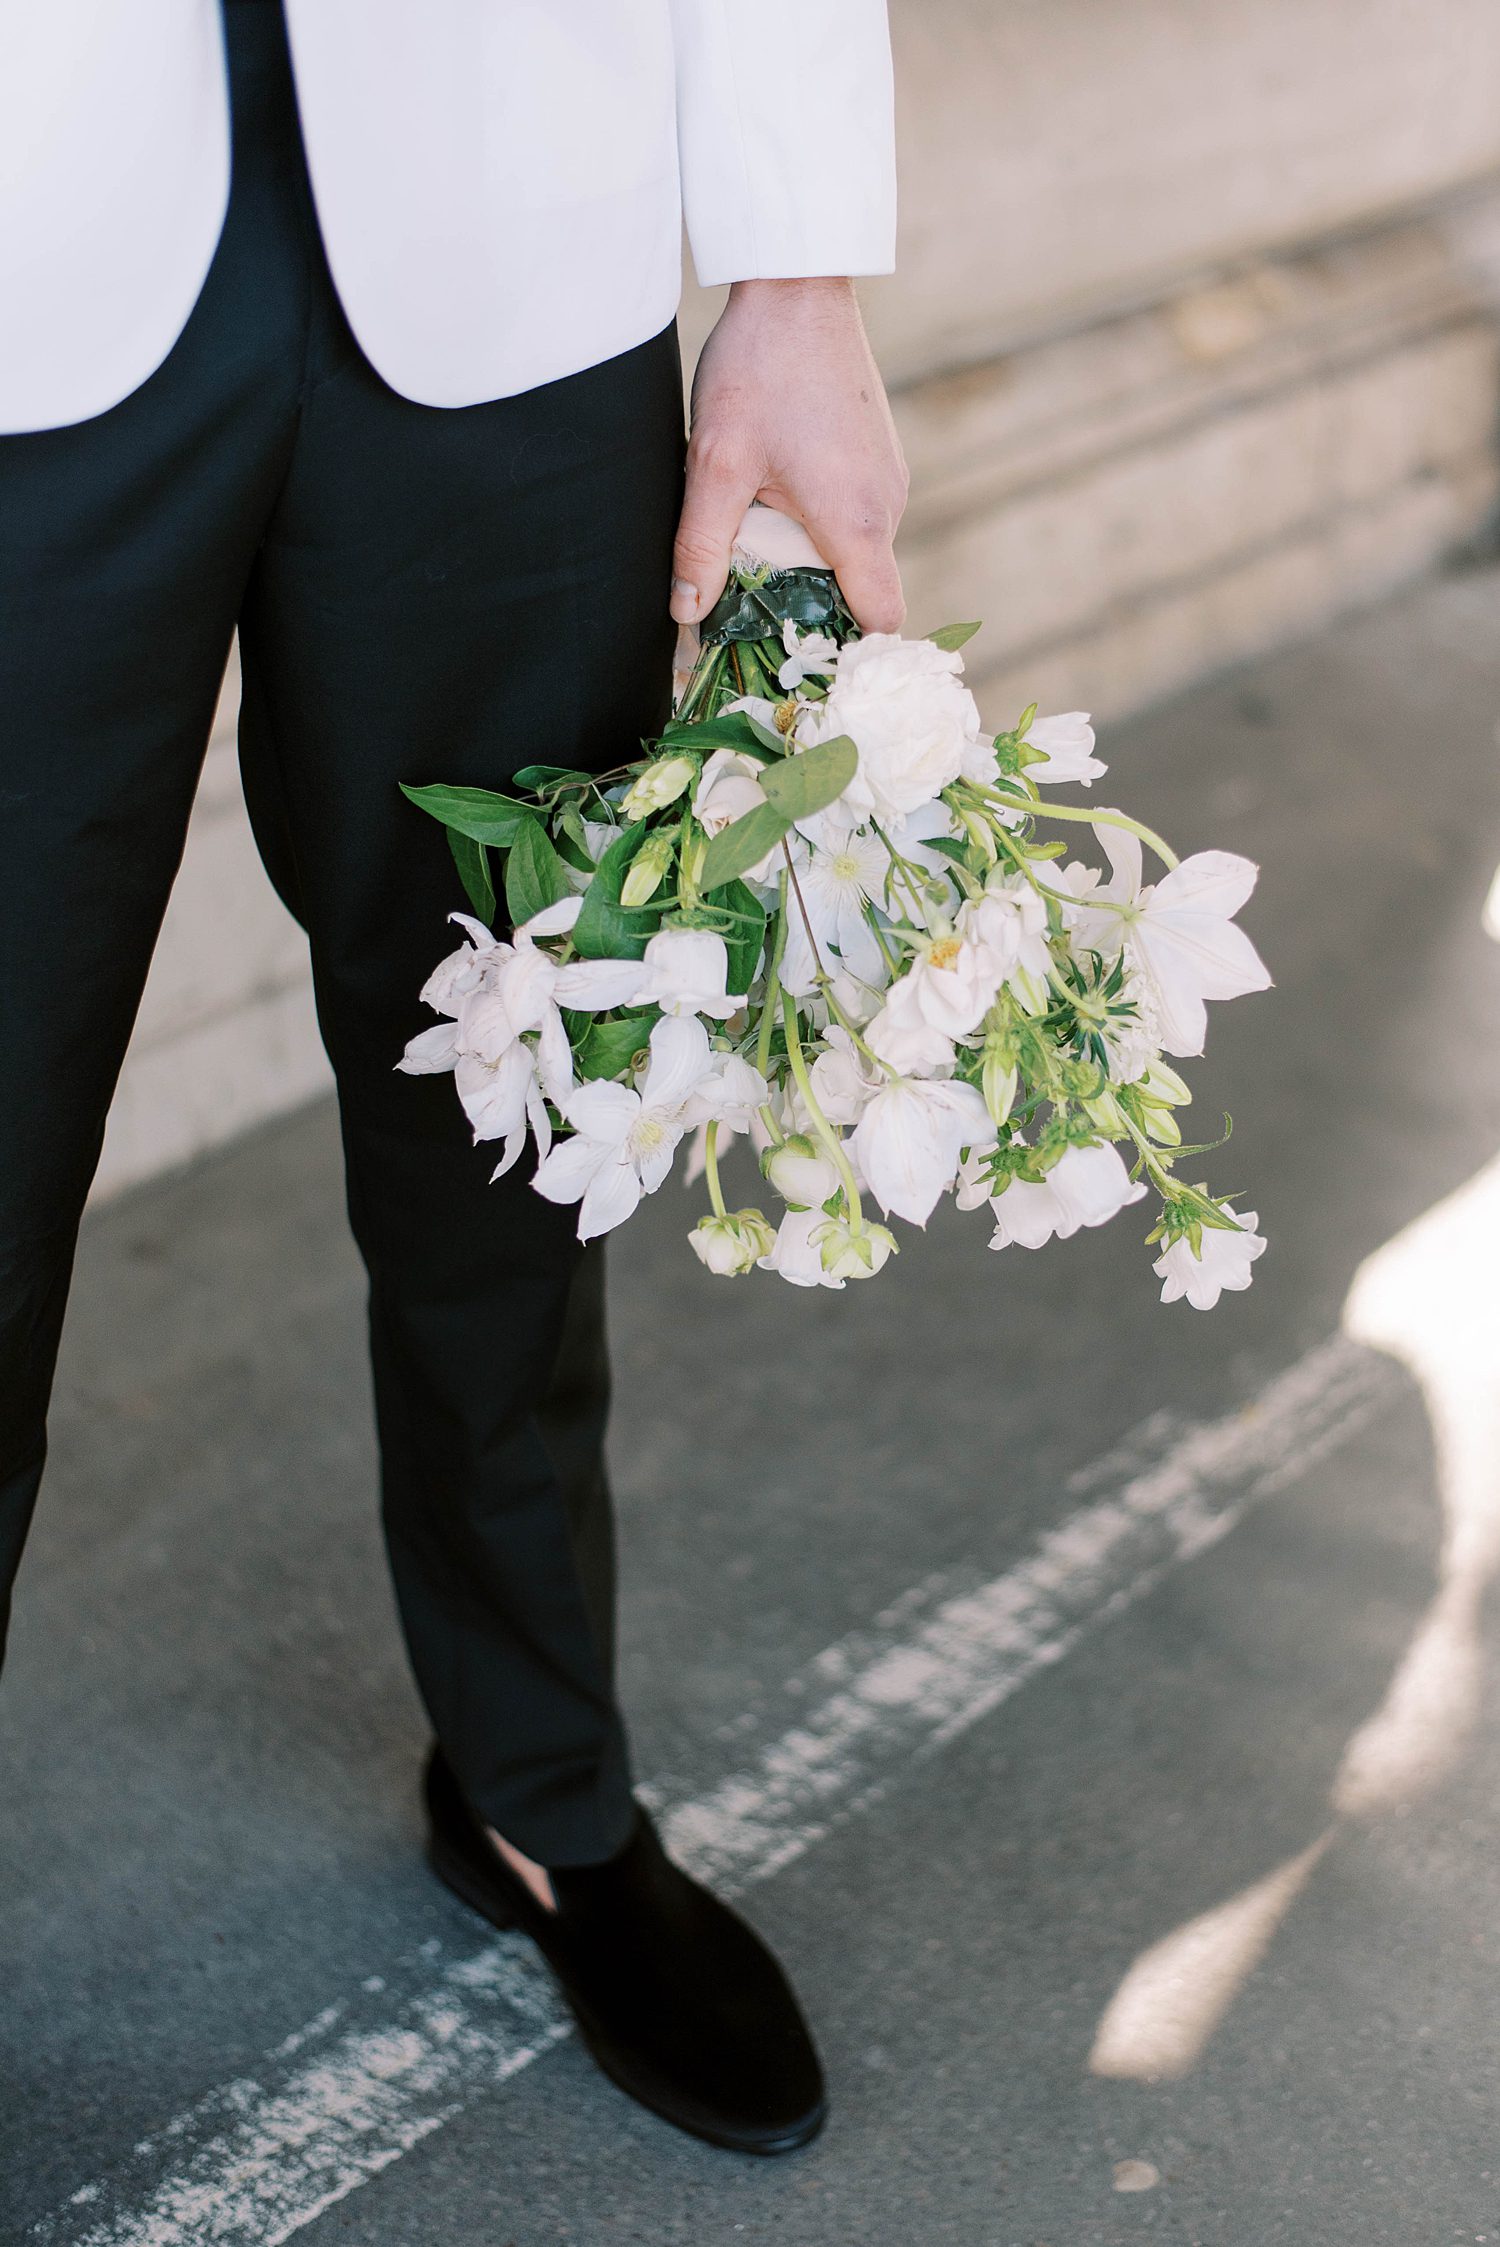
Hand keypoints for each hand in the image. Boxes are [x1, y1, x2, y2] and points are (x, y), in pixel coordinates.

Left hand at [672, 277, 908, 633]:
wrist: (797, 284)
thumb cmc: (758, 369)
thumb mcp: (715, 463)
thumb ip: (700, 545)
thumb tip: (687, 614)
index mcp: (857, 522)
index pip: (881, 620)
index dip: (849, 651)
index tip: (802, 659)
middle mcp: (887, 506)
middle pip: (862, 593)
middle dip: (812, 608)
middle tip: (751, 604)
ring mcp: (889, 480)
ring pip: (856, 555)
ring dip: (810, 563)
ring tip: (755, 543)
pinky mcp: (878, 458)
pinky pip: (854, 518)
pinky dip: (821, 529)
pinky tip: (776, 502)